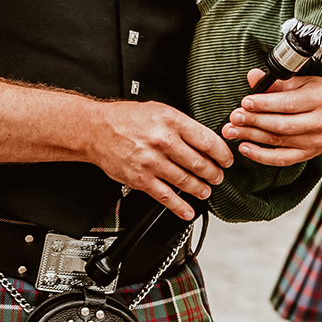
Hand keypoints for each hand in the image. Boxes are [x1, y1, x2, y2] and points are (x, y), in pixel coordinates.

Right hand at [88, 100, 232, 220]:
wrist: (95, 130)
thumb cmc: (125, 119)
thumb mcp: (159, 110)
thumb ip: (182, 125)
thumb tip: (204, 140)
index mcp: (171, 121)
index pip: (207, 141)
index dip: (222, 154)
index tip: (226, 160)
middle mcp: (163, 141)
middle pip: (199, 163)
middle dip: (213, 173)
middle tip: (217, 177)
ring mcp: (151, 162)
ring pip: (185, 181)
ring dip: (200, 189)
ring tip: (205, 190)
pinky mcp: (141, 179)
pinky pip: (165, 197)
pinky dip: (179, 207)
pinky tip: (187, 211)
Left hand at [222, 69, 321, 164]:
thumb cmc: (318, 93)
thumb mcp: (301, 82)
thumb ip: (276, 82)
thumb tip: (252, 76)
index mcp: (320, 99)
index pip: (289, 104)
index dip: (265, 104)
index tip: (245, 102)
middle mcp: (321, 122)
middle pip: (282, 125)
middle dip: (254, 121)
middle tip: (234, 118)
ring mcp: (316, 141)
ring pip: (279, 141)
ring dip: (252, 137)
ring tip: (231, 131)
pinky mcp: (309, 154)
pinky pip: (282, 159)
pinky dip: (261, 155)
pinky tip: (244, 147)